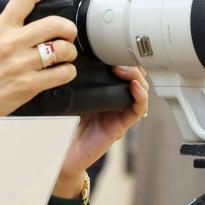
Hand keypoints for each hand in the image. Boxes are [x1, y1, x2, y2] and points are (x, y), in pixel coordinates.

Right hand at [0, 0, 78, 131]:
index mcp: (0, 28)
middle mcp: (11, 43)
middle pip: (54, 23)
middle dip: (68, 28)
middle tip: (68, 33)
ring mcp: (21, 64)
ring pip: (62, 49)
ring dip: (70, 52)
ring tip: (65, 54)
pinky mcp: (29, 85)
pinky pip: (63, 73)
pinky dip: (68, 72)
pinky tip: (62, 71)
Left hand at [43, 66, 147, 204]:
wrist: (64, 156)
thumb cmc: (64, 128)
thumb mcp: (68, 98)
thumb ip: (71, 81)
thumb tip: (64, 59)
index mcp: (103, 92)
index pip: (120, 69)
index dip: (120, 57)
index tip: (110, 48)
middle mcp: (114, 101)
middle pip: (133, 76)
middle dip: (130, 63)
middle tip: (119, 56)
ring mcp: (119, 113)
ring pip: (140, 89)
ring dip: (136, 77)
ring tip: (125, 69)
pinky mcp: (121, 126)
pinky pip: (137, 109)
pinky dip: (140, 97)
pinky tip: (134, 87)